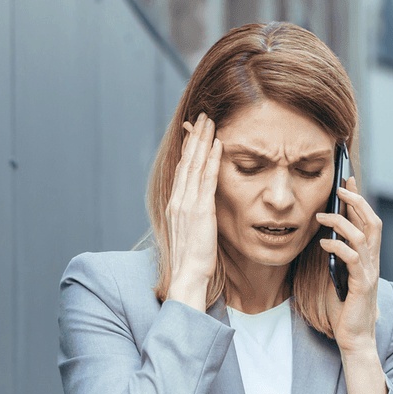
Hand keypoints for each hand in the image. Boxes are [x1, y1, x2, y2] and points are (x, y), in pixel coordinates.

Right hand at [166, 113, 221, 310]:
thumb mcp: (191, 233)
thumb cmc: (191, 260)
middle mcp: (178, 200)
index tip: (194, 133)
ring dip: (202, 141)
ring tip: (209, 122)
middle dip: (194, 137)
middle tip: (202, 118)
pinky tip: (217, 145)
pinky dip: (211, 160)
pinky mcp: (200, 210)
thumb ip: (194, 217)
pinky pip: (206, 179)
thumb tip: (201, 209)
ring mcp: (187, 204)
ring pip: (194, 165)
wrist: (187, 276)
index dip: (188, 149)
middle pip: (186, 161)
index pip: (181, 170)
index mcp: (175, 205)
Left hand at [316, 176, 380, 352]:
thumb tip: (323, 236)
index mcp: (368, 258)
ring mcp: (369, 273)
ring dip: (341, 222)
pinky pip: (352, 258)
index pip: (367, 221)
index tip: (348, 180)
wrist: (355, 337)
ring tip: (321, 216)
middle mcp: (373, 261)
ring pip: (361, 236)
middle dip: (357, 201)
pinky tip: (323, 244)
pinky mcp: (361, 285)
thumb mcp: (339, 276)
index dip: (360, 199)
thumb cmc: (344, 309)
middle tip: (340, 187)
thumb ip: (337, 257)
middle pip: (372, 222)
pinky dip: (337, 247)